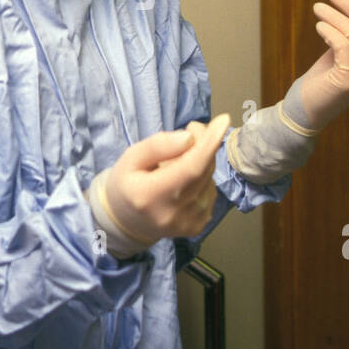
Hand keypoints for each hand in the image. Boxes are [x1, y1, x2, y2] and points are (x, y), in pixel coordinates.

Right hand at [103, 114, 229, 241]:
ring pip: (210, 180)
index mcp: (150, 196)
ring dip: (202, 163)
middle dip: (204, 144)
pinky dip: (203, 180)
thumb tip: (190, 138)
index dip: (209, 144)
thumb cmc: (126, 184)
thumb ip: (157, 146)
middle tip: (191, 131)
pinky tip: (184, 182)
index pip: (190, 168)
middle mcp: (172, 214)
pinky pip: (210, 192)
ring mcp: (187, 224)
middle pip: (203, 170)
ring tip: (178, 163)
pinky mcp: (197, 227)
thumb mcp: (131, 158)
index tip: (223, 121)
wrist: (126, 222)